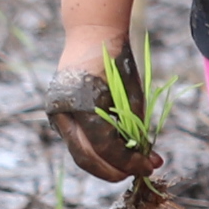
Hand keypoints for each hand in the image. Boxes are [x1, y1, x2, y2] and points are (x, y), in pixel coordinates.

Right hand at [38, 47, 161, 187]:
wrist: (92, 36)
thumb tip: (141, 156)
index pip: (105, 147)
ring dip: (106, 164)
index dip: (129, 162)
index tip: (151, 166)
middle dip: (115, 171)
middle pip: (86, 158)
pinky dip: (97, 151)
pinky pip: (78, 141)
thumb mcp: (132, 96)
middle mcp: (63, 113)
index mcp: (82, 105)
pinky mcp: (58, 115)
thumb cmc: (118, 62)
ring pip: (80, 153)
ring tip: (134, 165)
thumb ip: (133, 127)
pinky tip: (118, 153)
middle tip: (141, 173)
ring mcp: (57, 115)